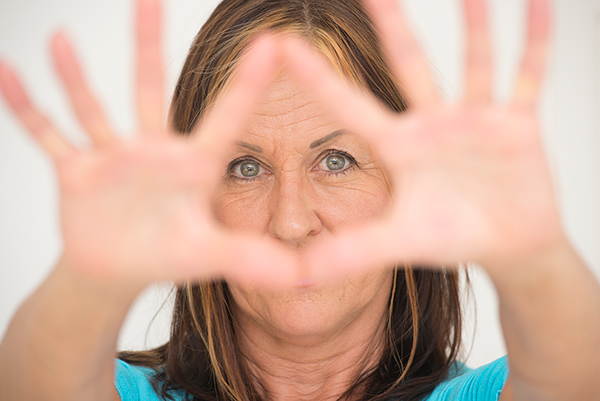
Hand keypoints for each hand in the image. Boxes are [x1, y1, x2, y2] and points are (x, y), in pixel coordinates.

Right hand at [0, 0, 297, 287]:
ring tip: (59, 37)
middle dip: (148, 43)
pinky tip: (7, 74)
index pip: (225, 117)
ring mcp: (113, 157)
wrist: (119, 270)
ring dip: (75, 75)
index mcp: (193, 165)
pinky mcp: (77, 171)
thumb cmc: (169, 256)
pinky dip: (26, 108)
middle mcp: (153, 150)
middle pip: (149, 87)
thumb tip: (306, 276)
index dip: (247, 83)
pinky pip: (49, 135)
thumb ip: (255, 259)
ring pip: (93, 105)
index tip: (272, 42)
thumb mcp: (213, 256)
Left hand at [281, 0, 563, 280]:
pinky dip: (533, 42)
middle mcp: (432, 124)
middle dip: (391, 23)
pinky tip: (534, 7)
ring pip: (472, 61)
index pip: (349, 105)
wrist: (507, 246)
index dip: (316, 76)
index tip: (282, 43)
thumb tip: (296, 274)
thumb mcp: (398, 242)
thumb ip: (349, 254)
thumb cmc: (451, 240)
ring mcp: (474, 119)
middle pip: (408, 63)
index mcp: (399, 146)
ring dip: (473, 24)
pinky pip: (527, 75)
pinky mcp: (516, 123)